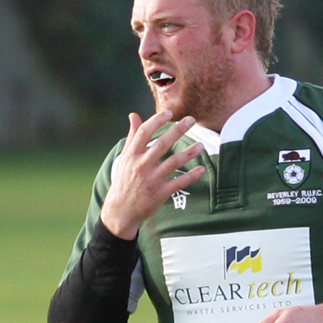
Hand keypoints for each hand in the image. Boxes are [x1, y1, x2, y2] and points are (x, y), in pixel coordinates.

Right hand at [100, 110, 204, 238]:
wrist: (121, 210)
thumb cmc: (124, 180)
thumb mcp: (125, 158)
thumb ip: (132, 136)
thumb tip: (133, 115)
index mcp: (132, 155)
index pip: (145, 132)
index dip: (157, 120)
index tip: (170, 112)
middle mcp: (142, 165)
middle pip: (162, 143)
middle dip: (178, 130)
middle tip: (191, 119)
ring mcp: (152, 179)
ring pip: (174, 162)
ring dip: (189, 152)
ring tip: (201, 145)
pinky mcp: (161, 193)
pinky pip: (179, 182)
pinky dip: (192, 175)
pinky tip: (202, 169)